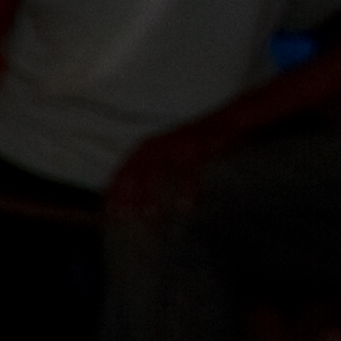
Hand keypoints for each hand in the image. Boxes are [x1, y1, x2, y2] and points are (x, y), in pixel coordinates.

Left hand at [106, 127, 224, 223]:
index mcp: (144, 148)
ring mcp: (175, 143)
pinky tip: (186, 207)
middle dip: (127, 195)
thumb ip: (147, 174)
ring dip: (150, 194)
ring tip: (150, 217)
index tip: (112, 214)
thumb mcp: (165, 158)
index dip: (114, 193)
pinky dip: (186, 189)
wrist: (227, 121)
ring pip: (155, 169)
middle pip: (132, 171)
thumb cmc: (193, 147)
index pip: (121, 172)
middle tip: (127, 218)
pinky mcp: (197, 146)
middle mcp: (156, 144)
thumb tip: (130, 201)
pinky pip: (188, 170)